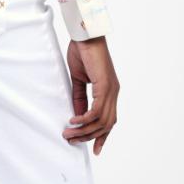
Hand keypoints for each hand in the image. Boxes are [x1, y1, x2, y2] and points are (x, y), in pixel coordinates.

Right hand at [62, 36, 118, 155]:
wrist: (85, 34)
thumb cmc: (82, 51)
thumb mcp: (79, 79)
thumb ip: (80, 97)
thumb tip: (77, 115)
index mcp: (109, 91)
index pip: (109, 120)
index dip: (103, 136)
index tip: (95, 149)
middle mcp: (114, 92)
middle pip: (106, 125)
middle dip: (88, 136)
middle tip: (71, 140)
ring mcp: (111, 89)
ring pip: (102, 121)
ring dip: (85, 131)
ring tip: (69, 133)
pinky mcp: (105, 85)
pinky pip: (97, 110)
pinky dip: (85, 119)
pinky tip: (74, 121)